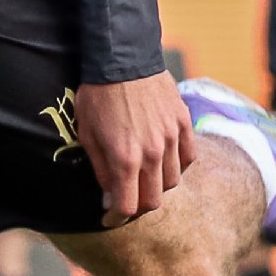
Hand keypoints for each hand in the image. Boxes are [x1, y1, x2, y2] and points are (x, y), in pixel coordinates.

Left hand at [68, 72, 194, 224]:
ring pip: (172, 181)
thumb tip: (108, 196)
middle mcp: (153, 154)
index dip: (116, 218)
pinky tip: (164, 160)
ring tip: (143, 176)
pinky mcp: (183, 123)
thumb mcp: (87, 134)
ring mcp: (172, 138)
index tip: (109, 218)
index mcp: (125, 159)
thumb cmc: (98, 96)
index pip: (128, 208)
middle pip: (153, 200)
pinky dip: (178, 165)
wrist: (122, 57)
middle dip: (137, 205)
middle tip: (126, 198)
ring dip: (157, 185)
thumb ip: (101, 169)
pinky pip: (189, 158)